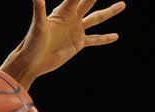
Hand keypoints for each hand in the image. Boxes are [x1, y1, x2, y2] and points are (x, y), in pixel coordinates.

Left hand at [1, 0, 125, 87]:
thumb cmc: (31, 43)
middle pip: (89, 2)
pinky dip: (104, 38)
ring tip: (122, 5)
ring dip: (109, 12)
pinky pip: (94, 39)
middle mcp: (71, 17)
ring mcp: (76, 30)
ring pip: (96, 18)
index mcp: (63, 11)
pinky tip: (115, 36)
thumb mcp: (38, 26)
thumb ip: (39, 9)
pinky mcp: (77, 44)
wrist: (32, 62)